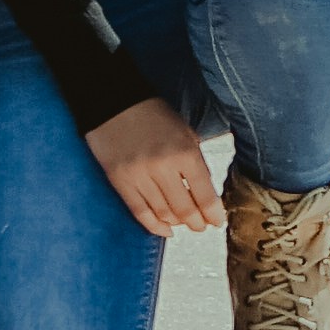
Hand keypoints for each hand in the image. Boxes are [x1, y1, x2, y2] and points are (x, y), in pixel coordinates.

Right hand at [85, 95, 220, 235]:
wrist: (112, 100)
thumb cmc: (153, 115)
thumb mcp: (185, 133)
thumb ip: (195, 163)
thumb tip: (205, 196)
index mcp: (185, 153)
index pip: (206, 197)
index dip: (214, 215)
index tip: (217, 221)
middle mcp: (163, 167)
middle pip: (185, 210)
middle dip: (197, 223)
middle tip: (201, 226)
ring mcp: (139, 175)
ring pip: (163, 214)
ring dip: (177, 224)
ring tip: (183, 224)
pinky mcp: (119, 180)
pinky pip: (139, 212)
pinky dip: (154, 226)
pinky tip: (165, 230)